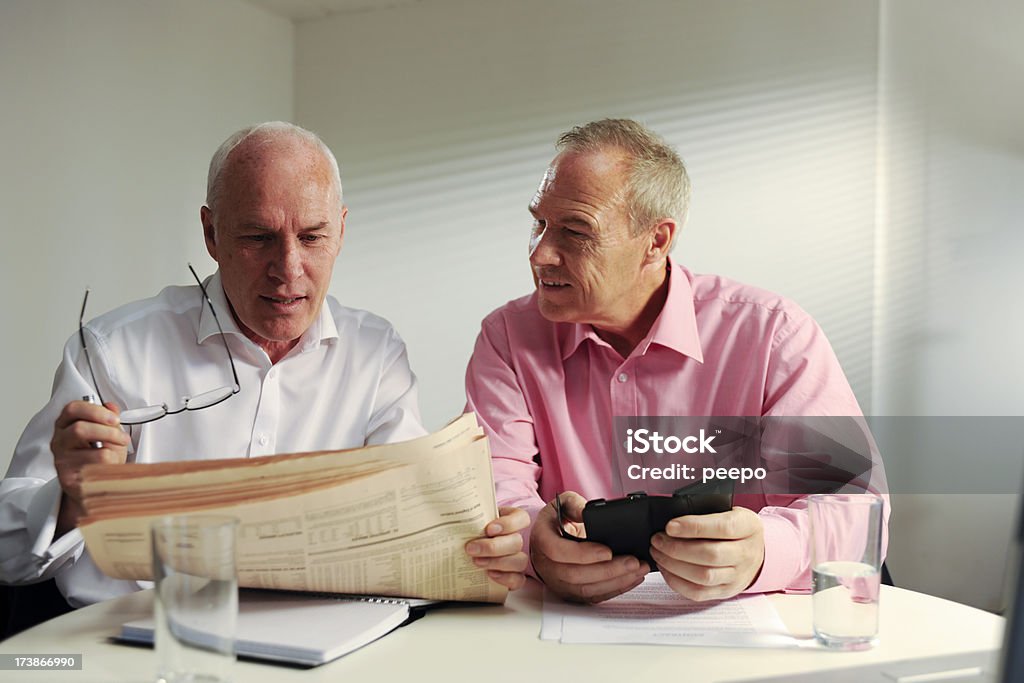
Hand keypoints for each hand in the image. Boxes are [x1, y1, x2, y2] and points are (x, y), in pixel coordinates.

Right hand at [51, 400, 129, 532]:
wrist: (90, 484)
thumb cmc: (98, 456)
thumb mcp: (106, 434)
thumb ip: (108, 419)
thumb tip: (112, 407)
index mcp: (66, 424)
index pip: (73, 409)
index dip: (96, 411)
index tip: (115, 418)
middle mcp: (59, 441)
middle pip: (80, 429)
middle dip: (108, 432)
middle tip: (123, 438)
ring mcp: (61, 460)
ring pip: (92, 451)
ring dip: (112, 451)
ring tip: (116, 455)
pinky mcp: (68, 479)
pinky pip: (96, 470)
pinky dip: (109, 467)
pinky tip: (109, 467)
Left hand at [465, 507, 530, 589]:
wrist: (465, 549)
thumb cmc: (469, 530)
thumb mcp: (469, 519)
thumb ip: (466, 517)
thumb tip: (447, 510)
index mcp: (511, 520)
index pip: (521, 519)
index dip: (508, 524)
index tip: (488, 529)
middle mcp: (516, 539)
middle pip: (517, 542)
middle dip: (493, 547)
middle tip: (471, 549)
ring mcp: (517, 558)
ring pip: (520, 561)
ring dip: (497, 562)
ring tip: (476, 562)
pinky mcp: (515, 576)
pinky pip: (519, 580)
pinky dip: (506, 578)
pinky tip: (490, 575)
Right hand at [531, 492, 648, 602]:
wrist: (552, 537)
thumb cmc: (558, 519)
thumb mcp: (564, 503)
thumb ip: (575, 504)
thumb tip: (586, 512)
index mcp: (542, 540)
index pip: (558, 551)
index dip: (583, 554)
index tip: (608, 551)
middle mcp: (546, 565)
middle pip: (575, 575)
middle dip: (608, 570)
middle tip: (633, 562)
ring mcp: (558, 582)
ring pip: (586, 590)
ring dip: (615, 582)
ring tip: (638, 570)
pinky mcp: (571, 592)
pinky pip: (593, 596)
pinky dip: (615, 589)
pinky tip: (632, 579)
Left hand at [650, 507, 764, 600]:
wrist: (757, 552)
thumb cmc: (737, 528)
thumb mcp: (730, 511)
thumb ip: (707, 512)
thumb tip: (674, 518)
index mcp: (748, 527)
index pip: (723, 527)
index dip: (694, 527)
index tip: (670, 526)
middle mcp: (746, 553)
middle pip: (711, 555)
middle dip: (677, 548)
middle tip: (657, 540)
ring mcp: (737, 576)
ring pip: (703, 576)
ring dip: (674, 565)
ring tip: (658, 553)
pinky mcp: (725, 591)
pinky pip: (699, 592)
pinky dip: (677, 582)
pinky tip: (666, 568)